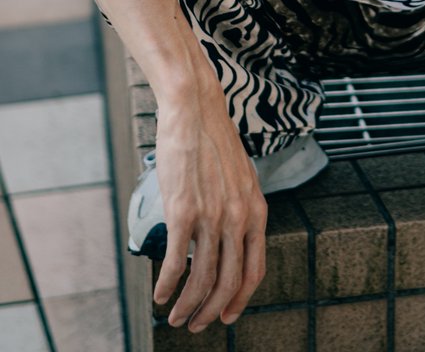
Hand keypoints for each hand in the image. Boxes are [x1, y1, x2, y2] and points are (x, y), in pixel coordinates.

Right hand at [151, 84, 268, 331]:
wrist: (195, 110)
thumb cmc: (213, 141)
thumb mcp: (241, 178)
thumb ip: (239, 209)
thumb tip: (229, 238)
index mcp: (256, 211)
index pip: (254, 271)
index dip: (240, 300)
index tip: (228, 316)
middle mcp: (238, 218)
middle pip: (228, 283)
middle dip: (211, 312)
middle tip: (195, 324)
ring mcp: (211, 216)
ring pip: (202, 280)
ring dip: (187, 306)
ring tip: (175, 317)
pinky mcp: (184, 212)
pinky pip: (177, 263)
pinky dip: (167, 287)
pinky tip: (159, 295)